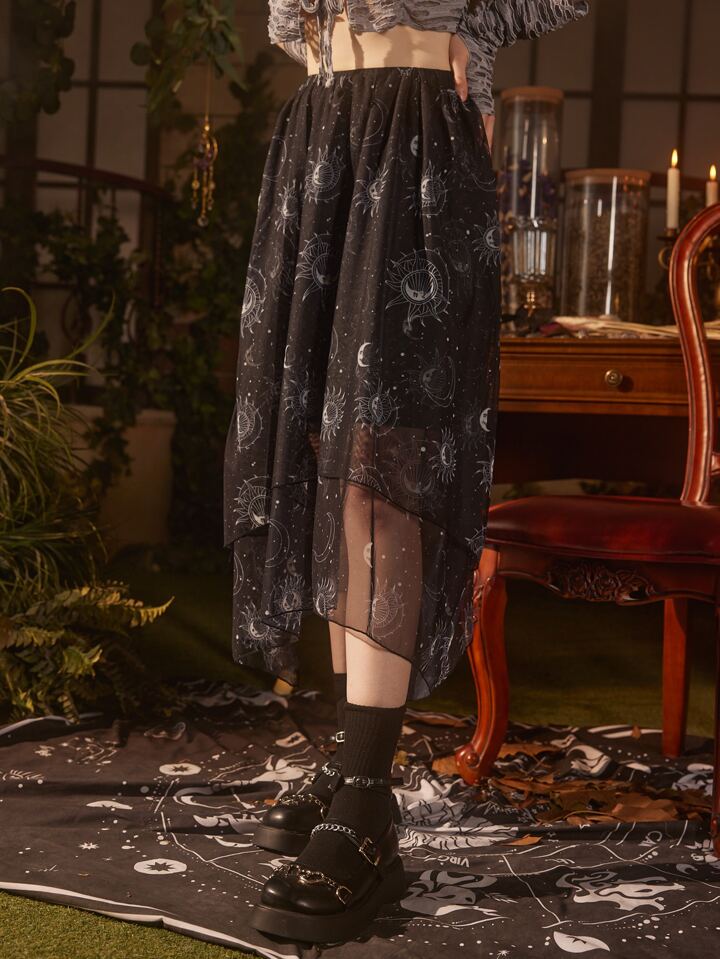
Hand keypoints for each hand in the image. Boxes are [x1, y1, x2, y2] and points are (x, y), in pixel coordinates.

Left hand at [450, 34, 493, 149]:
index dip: (483, 136)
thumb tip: (462, 97)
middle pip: (486, 125)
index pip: (483, 119)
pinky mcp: (475, 95)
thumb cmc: (462, 47)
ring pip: (484, 122)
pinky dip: (478, 127)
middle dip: (485, 143)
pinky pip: (478, 114)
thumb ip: (459, 78)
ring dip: (483, 137)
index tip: (483, 152)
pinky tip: (472, 136)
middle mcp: (482, 97)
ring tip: (480, 155)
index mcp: (478, 92)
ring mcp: (480, 97)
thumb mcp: (457, 60)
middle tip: (482, 162)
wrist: (471, 36)